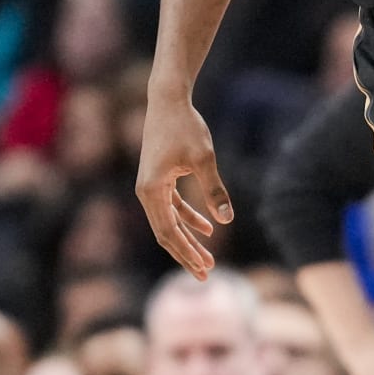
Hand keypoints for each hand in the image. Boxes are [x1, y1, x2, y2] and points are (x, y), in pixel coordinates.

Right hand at [137, 86, 231, 277]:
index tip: (203, 270)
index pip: (168, 232)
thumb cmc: (185, 127)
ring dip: (188, 240)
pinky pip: (173, 207)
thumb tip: (227, 221)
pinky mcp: (159, 178)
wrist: (168, 100)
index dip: (185, 254)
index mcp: (151, 191)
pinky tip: (209, 229)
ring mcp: (151, 186)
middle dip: (186, 254)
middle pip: (166, 233)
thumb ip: (215, 190)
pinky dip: (189, 219)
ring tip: (208, 259)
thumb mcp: (204, 159)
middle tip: (206, 274)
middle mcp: (146, 191)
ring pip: (170, 222)